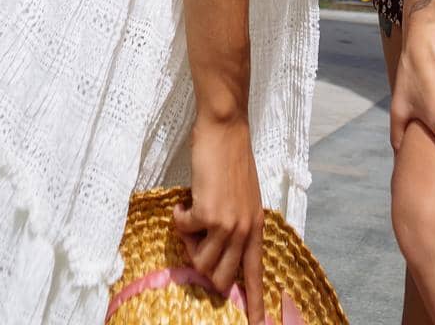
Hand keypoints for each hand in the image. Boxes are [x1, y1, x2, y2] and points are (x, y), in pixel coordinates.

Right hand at [171, 116, 265, 324]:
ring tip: (192, 215)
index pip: (256, 275)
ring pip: (200, 262)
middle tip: (197, 240)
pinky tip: (186, 200)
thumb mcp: (244, 199)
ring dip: (189, 240)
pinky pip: (183, 231)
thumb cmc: (231, 161)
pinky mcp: (207, 214)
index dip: (256, 304)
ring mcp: (227, 224)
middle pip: (221, 279)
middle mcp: (244, 230)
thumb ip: (236, 225)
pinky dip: (179, 218)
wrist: (226, 130)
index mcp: (256, 228)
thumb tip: (216, 253)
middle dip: (203, 267)